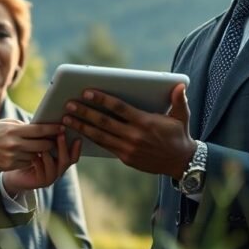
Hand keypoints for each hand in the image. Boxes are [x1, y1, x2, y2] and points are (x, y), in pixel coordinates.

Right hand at [0, 120, 64, 170]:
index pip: (39, 130)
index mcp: (14, 131)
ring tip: (43, 147)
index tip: (62, 127)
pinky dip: (30, 159)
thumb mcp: (4, 124)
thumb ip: (21, 126)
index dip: (53, 129)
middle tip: (57, 139)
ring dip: (40, 152)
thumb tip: (39, 127)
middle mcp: (14, 144)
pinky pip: (26, 163)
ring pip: (36, 156)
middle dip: (51, 143)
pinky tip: (29, 154)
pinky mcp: (9, 166)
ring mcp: (12, 157)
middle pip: (42, 145)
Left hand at [2, 132, 81, 193]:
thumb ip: (46, 136)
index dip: (77, 147)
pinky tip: (34, 156)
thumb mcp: (38, 142)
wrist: (15, 169)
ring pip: (56, 168)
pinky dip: (39, 163)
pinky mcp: (41, 181)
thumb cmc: (27, 152)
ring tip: (45, 146)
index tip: (77, 137)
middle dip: (64, 147)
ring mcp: (51, 177)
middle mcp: (59, 169)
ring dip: (51, 156)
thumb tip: (53, 120)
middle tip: (61, 135)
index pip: (73, 155)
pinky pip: (42, 173)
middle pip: (67, 160)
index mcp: (61, 159)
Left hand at [62, 83, 195, 176]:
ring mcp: (128, 149)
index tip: (87, 92)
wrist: (181, 163)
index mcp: (145, 122)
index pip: (118, 108)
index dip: (101, 99)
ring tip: (66, 119)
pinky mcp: (125, 158)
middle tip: (68, 104)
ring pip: (100, 136)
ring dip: (81, 127)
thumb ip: (179, 100)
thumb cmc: (179, 135)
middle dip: (84, 112)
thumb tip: (180, 85)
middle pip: (104, 122)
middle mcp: (134, 136)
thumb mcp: (181, 116)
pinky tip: (79, 132)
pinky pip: (104, 146)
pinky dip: (91, 138)